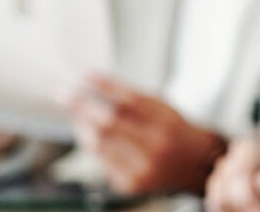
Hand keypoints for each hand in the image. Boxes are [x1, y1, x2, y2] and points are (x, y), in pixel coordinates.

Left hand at [65, 74, 224, 194]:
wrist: (195, 165)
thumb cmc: (174, 130)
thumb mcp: (161, 106)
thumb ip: (131, 97)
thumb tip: (93, 84)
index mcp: (165, 122)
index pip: (127, 101)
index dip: (103, 86)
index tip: (83, 75)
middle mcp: (156, 148)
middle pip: (109, 123)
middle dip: (81, 105)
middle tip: (63, 92)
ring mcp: (143, 169)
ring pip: (100, 143)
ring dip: (81, 123)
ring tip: (72, 110)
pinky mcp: (131, 185)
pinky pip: (100, 160)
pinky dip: (89, 143)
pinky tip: (85, 130)